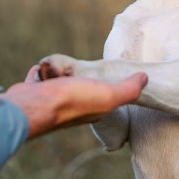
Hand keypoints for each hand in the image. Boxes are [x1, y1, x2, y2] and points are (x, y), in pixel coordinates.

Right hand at [0, 66, 147, 138]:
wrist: (32, 106)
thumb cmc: (71, 101)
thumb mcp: (108, 95)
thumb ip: (128, 90)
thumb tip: (146, 78)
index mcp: (92, 108)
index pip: (103, 94)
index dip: (105, 83)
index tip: (105, 75)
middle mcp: (72, 106)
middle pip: (77, 84)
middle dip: (76, 74)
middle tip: (74, 71)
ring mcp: (51, 100)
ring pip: (57, 80)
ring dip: (57, 71)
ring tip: (57, 70)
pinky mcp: (34, 93)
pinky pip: (39, 78)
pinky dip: (40, 73)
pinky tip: (41, 70)